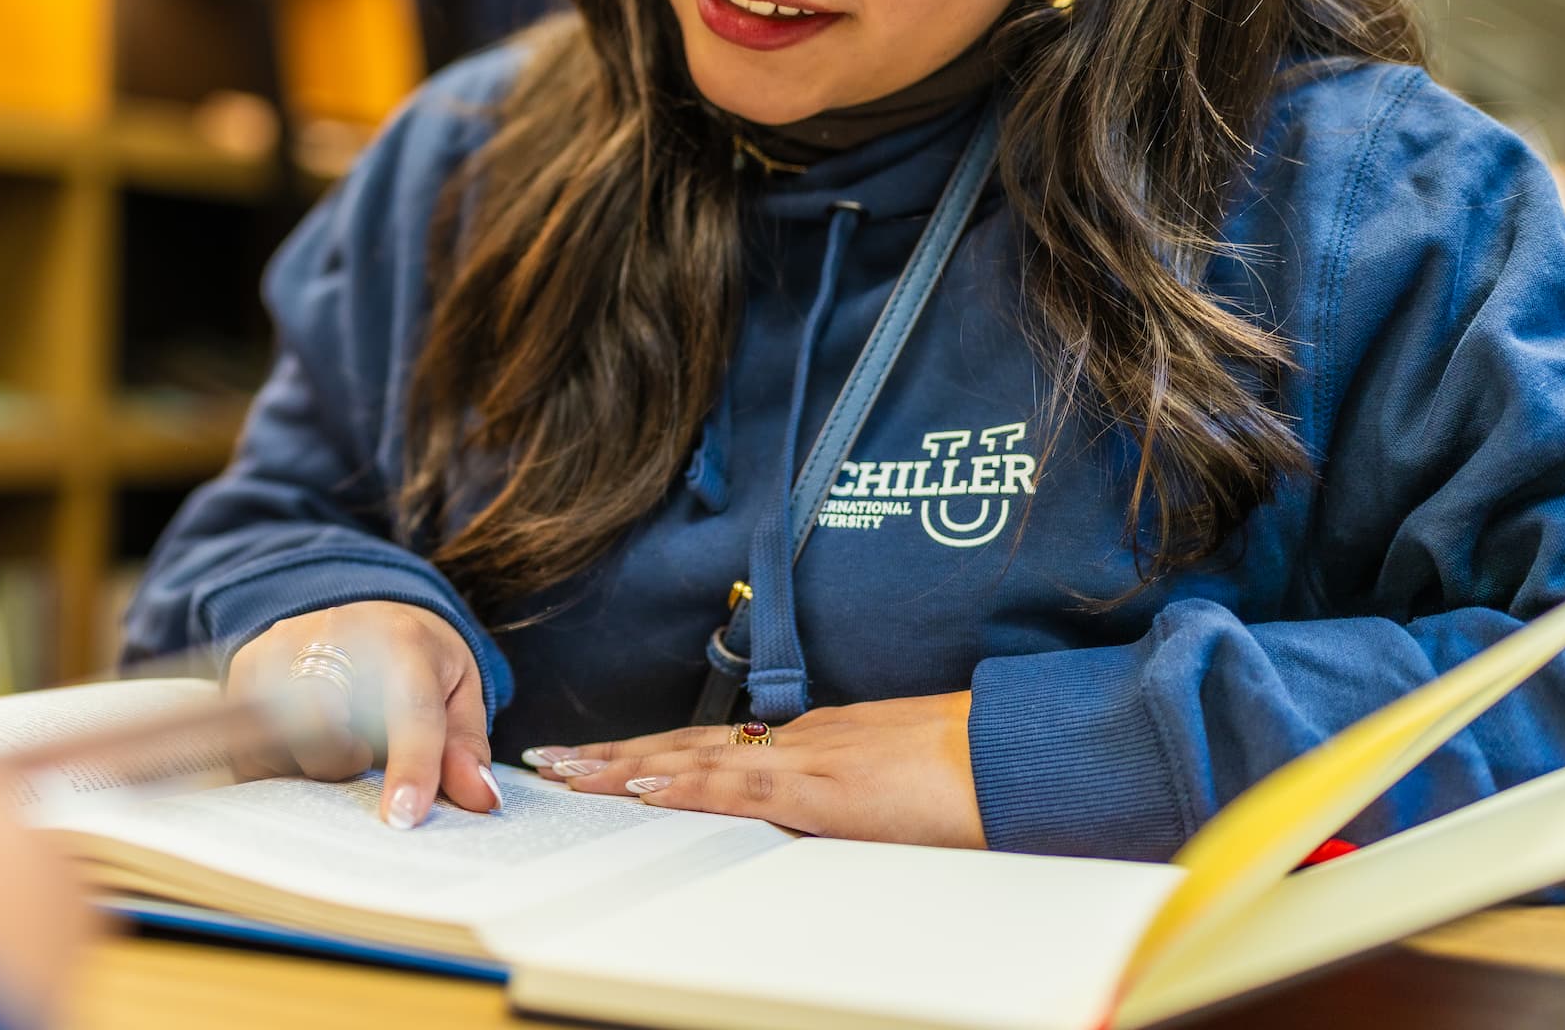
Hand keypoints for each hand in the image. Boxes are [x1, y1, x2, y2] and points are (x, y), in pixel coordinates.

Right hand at [227, 601, 498, 829]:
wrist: (363, 609)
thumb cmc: (415, 659)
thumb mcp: (458, 691)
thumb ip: (466, 747)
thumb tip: (481, 801)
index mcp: (403, 640)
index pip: (408, 710)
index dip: (410, 766)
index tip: (403, 818)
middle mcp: (335, 634)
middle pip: (327, 728)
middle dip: (343, 763)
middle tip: (361, 758)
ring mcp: (282, 649)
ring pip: (278, 741)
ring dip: (305, 765)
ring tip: (333, 742)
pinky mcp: (244, 669)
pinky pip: (247, 745)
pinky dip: (274, 762)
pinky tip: (298, 747)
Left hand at [528, 693, 986, 846]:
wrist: (1011, 756)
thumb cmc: (968, 777)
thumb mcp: (894, 793)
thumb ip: (849, 803)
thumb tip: (824, 822)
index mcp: (812, 744)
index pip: (716, 747)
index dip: (656, 753)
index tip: (603, 760)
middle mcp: (797, 741)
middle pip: (687, 745)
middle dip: (615, 756)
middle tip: (553, 760)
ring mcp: (804, 759)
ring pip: (695, 760)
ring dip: (625, 768)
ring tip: (568, 773)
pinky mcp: (820, 791)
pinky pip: (738, 788)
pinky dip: (683, 787)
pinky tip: (639, 789)